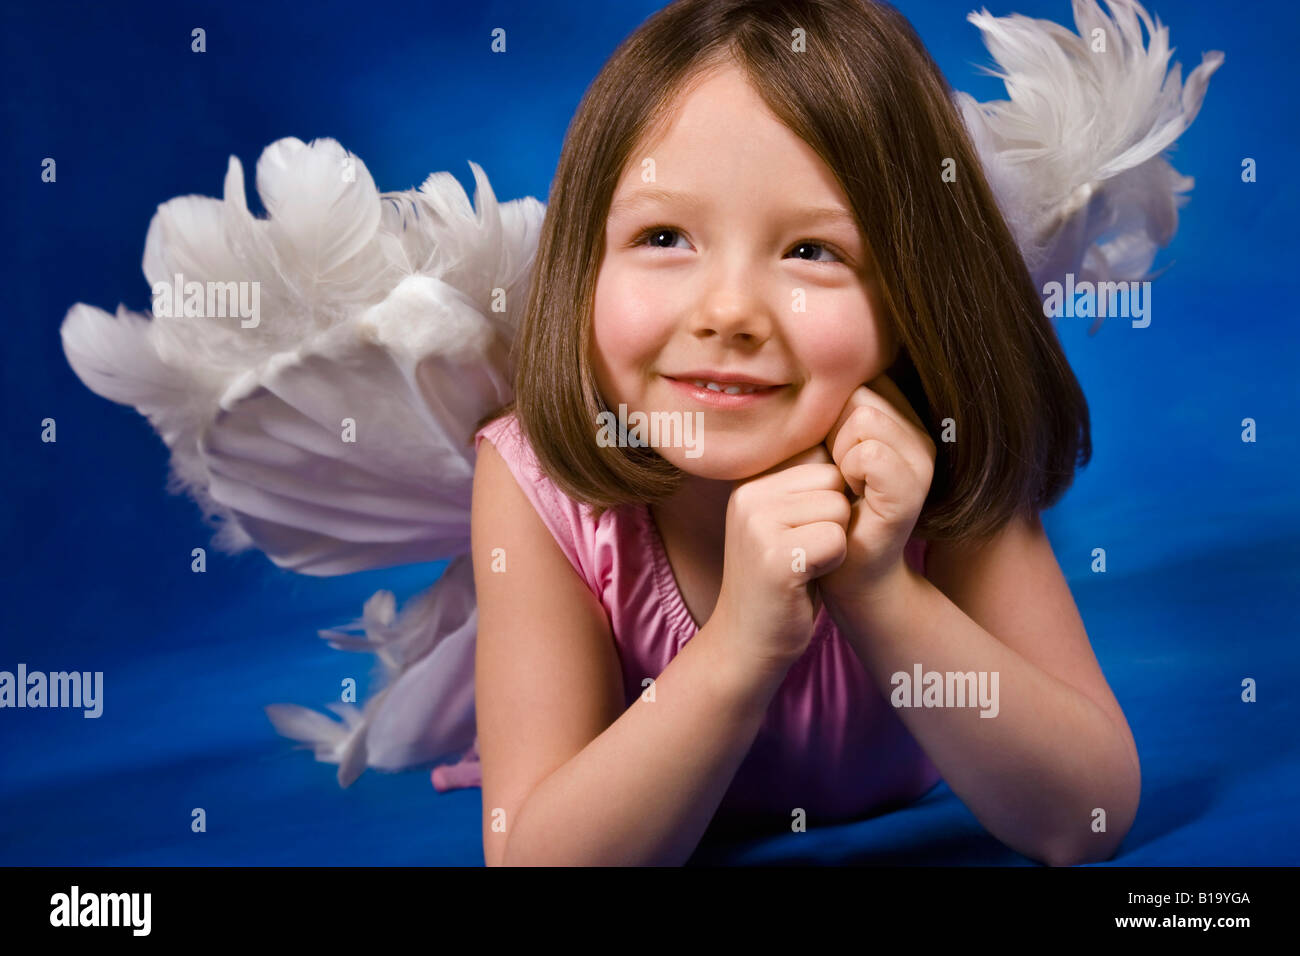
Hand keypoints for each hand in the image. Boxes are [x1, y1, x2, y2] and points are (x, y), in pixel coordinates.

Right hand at [711, 443, 850, 668]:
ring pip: (839, 508)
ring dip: (835, 542)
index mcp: (751, 480)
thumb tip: (851, 435)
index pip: (821, 456)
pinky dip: (833, 563)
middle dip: (835, 518)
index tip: (804, 530)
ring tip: (804, 564)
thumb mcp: (784, 520)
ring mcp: (757, 523)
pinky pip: (837, 540)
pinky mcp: (775, 556)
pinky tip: (805, 579)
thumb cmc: (782, 580)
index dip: (830, 496)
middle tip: (804, 551)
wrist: (747, 643)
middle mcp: (748, 494)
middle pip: (834, 479)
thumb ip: (804, 482)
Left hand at [818, 373, 934, 604]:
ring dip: (838, 452)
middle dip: (832, 430)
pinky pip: (870, 452)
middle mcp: (918, 434)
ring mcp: (921, 460)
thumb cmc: (826, 509)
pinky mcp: (912, 488)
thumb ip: (827, 410)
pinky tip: (851, 495)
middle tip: (836, 473)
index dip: (829, 412)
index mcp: (898, 419)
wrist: (841, 572)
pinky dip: (848, 471)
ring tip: (844, 485)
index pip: (855, 378)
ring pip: (863, 417)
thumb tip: (802, 361)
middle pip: (858, 392)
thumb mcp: (823, 450)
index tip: (828, 453)